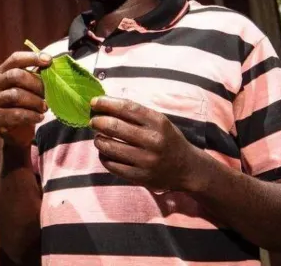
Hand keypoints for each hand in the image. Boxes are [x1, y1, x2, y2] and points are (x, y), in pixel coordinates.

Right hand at [0, 51, 51, 148]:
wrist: (17, 133)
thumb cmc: (26, 105)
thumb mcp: (30, 88)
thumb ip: (37, 75)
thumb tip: (50, 62)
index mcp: (1, 73)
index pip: (15, 59)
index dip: (32, 58)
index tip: (49, 61)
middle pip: (15, 75)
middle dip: (36, 83)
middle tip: (47, 93)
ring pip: (16, 95)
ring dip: (35, 101)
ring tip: (45, 107)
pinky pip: (16, 114)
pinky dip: (32, 116)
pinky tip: (39, 117)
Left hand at [89, 96, 204, 192]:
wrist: (187, 168)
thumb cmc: (168, 139)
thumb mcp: (159, 122)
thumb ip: (136, 114)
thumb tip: (105, 105)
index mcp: (158, 122)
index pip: (127, 108)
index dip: (107, 103)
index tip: (94, 102)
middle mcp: (152, 140)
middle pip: (114, 127)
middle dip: (98, 122)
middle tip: (93, 121)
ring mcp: (146, 160)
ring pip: (109, 147)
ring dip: (98, 140)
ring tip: (99, 138)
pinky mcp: (140, 177)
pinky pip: (112, 165)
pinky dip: (103, 157)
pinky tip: (105, 153)